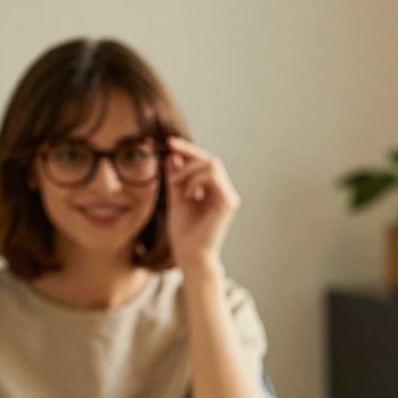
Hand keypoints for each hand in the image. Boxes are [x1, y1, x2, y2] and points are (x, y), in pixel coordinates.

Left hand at [164, 137, 239, 272]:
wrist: (188, 254)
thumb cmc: (183, 231)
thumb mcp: (175, 197)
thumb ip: (175, 177)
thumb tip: (173, 155)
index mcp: (213, 190)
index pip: (205, 162)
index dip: (188, 150)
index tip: (169, 143)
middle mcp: (224, 191)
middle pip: (211, 160)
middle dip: (189, 154)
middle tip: (169, 155)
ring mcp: (228, 197)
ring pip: (212, 165)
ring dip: (189, 170)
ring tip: (176, 183)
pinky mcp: (228, 203)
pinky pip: (213, 178)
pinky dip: (196, 180)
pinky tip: (187, 193)